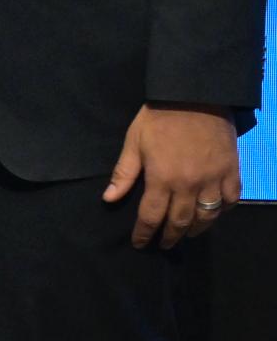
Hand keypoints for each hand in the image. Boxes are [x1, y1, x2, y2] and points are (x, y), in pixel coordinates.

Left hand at [104, 105, 242, 247]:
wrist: (195, 96)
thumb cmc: (159, 118)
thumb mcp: (134, 142)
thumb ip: (124, 173)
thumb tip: (109, 199)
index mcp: (162, 179)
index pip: (151, 216)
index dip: (144, 233)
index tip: (140, 243)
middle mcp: (189, 185)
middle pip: (179, 221)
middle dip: (170, 236)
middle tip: (164, 244)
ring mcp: (213, 179)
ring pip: (207, 215)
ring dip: (196, 229)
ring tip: (187, 235)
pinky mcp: (231, 171)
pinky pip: (231, 199)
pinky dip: (223, 210)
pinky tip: (214, 214)